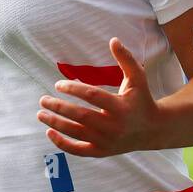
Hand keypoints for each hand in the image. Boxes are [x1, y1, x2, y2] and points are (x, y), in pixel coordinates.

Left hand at [37, 37, 163, 156]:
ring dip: (55, 124)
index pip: (92, 96)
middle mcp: (114, 126)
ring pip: (76, 133)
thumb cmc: (141, 99)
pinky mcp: (101, 151)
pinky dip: (62, 143)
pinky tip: (49, 132)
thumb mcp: (137, 78)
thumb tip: (113, 39)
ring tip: (40, 114)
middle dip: (59, 107)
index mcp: (121, 107)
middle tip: (43, 99)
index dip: (73, 89)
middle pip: (81, 116)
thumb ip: (125, 59)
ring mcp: (107, 141)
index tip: (58, 84)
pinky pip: (78, 150)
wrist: (152, 130)